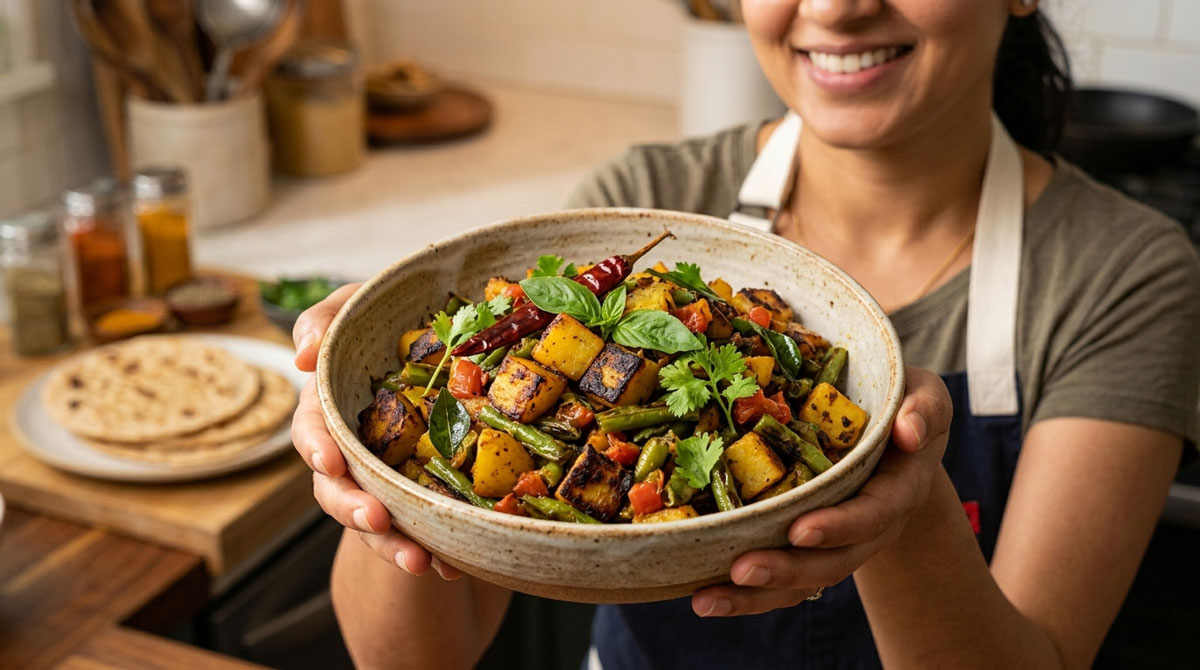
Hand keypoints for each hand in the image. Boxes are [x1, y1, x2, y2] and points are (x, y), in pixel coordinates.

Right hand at [291, 283, 460, 579]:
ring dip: (390, 545)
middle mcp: (350, 449)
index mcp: (331, 406)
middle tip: (377, 520)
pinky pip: (417, 531)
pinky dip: (429, 551)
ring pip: (372, 522)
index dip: (316, 447)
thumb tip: (304, 355)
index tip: (330, 462)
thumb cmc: (391, 320)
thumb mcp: (359, 307)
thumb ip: (326, 320)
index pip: (311, 430)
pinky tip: (450, 565)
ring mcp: (381, 478)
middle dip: (352, 508)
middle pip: (335, 488)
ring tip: (418, 561)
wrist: (448, 347)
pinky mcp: (415, 498)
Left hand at [692, 366, 952, 616]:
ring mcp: (836, 543)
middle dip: (787, 570)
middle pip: (831, 562)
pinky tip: (702, 597)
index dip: (839, 526)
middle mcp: (867, 527)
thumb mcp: (925, 396)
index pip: (872, 514)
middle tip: (742, 569)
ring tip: (706, 599)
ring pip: (801, 582)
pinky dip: (743, 594)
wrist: (898, 442)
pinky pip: (780, 580)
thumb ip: (924, 408)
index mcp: (896, 490)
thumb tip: (910, 431)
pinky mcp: (807, 548)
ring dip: (755, 596)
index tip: (800, 530)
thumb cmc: (902, 406)